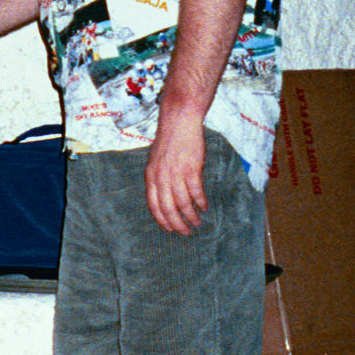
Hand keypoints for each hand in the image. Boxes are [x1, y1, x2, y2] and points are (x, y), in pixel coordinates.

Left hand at [144, 111, 206, 234]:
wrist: (179, 122)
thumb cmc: (169, 140)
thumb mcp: (156, 160)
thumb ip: (158, 178)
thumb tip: (164, 196)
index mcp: (151, 176)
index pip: (153, 205)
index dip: (162, 220)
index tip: (169, 229)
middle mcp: (161, 177)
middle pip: (168, 208)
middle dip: (177, 224)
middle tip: (185, 233)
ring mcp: (176, 174)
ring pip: (183, 203)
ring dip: (191, 216)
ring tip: (196, 223)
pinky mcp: (191, 169)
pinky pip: (196, 192)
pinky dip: (200, 202)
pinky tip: (204, 207)